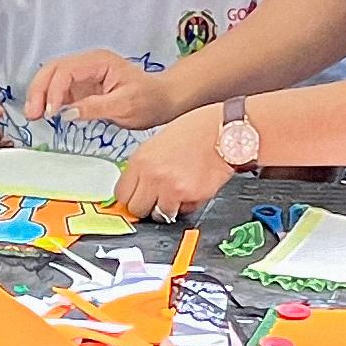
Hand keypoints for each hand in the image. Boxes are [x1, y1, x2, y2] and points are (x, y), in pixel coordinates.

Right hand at [23, 51, 176, 136]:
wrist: (162, 101)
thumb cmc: (149, 100)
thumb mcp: (126, 106)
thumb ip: (96, 107)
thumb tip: (67, 113)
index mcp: (99, 61)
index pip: (66, 70)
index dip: (54, 91)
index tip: (52, 114)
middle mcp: (87, 64)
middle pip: (52, 70)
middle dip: (39, 90)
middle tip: (32, 114)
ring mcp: (83, 75)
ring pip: (51, 79)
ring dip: (39, 95)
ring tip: (33, 116)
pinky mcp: (81, 88)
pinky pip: (58, 91)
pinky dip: (48, 102)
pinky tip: (44, 115)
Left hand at [112, 108, 231, 218]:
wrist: (224, 132)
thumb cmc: (196, 131)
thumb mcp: (158, 142)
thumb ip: (145, 165)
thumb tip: (137, 186)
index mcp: (141, 159)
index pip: (121, 194)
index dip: (131, 197)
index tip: (137, 198)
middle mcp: (152, 175)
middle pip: (136, 209)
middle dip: (146, 206)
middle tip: (156, 199)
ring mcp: (170, 188)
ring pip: (159, 215)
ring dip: (167, 208)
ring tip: (177, 194)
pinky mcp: (189, 196)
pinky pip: (182, 211)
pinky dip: (187, 205)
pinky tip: (192, 189)